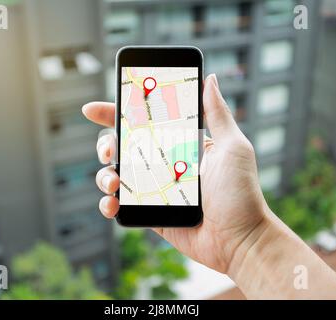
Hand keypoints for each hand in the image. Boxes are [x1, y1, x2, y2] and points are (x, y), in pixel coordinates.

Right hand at [82, 74, 267, 274]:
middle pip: (122, 147)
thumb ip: (216, 114)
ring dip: (104, 175)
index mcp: (179, 144)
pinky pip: (121, 206)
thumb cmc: (241, 193)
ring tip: (114, 181)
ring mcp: (154, 190)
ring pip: (116, 175)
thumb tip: (211, 79)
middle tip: (109, 150)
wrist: (240, 240)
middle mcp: (164, 164)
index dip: (116, 113)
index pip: (143, 123)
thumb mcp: (232, 147)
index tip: (94, 110)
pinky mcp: (150, 213)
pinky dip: (108, 204)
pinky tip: (112, 203)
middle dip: (105, 144)